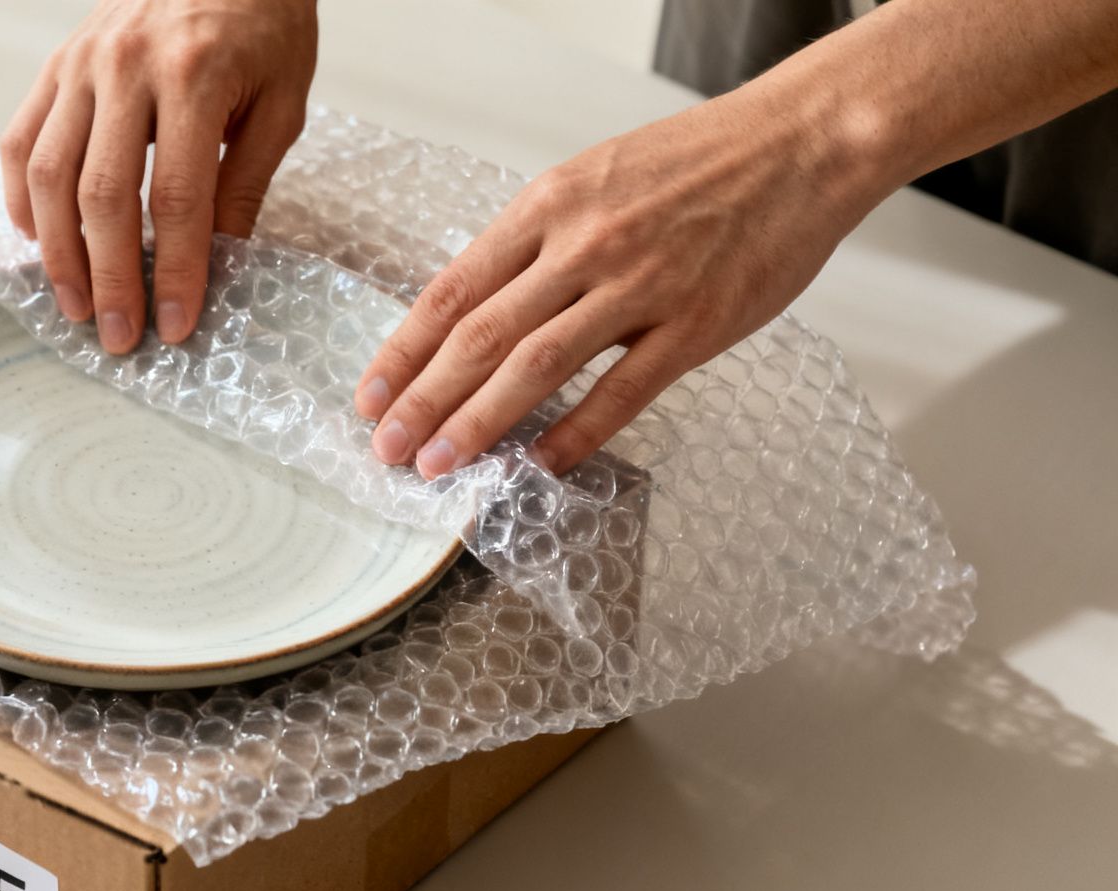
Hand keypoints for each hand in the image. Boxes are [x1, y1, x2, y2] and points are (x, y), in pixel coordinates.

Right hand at [0, 0, 316, 353]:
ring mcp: (81, 64)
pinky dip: (23, 200)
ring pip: (52, 175)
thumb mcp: (281, 100)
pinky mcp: (56, 64)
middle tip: (120, 337)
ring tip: (77, 307)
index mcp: (195, 77)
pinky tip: (39, 243)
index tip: (178, 326)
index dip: (177, 272)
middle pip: (104, 196)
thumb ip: (245, 182)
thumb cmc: (262, 20)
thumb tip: (218, 264)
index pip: (179, 198)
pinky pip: (22, 141)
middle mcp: (127, 68)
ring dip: (59, 254)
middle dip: (111, 278)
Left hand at [355, 89, 886, 476]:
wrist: (801, 143)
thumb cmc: (696, 162)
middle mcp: (584, 246)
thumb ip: (536, 242)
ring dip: (478, 424)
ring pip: (536, 367)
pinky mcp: (694, 325)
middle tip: (388, 450)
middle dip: (423, 401)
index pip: (453, 290)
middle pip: (480, 336)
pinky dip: (574, 434)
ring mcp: (639, 287)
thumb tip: (476, 309)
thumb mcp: (593, 178)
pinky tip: (539, 463)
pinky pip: (621, 392)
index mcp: (549, 206)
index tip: (371, 396)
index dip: (404, 351)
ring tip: (439, 464)